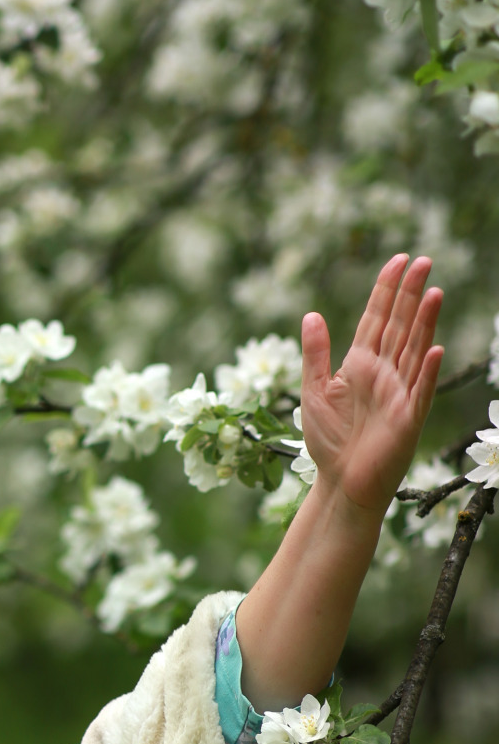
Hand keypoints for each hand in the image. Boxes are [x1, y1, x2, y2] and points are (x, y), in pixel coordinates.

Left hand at [299, 253, 443, 516]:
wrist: (340, 483)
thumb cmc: (328, 441)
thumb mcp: (313, 391)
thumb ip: (315, 354)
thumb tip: (311, 314)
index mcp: (361, 364)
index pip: (377, 318)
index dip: (387, 290)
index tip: (398, 260)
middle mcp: (384, 373)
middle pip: (400, 326)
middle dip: (410, 294)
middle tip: (423, 260)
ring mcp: (399, 394)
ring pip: (414, 350)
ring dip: (424, 323)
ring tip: (433, 292)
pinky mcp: (408, 419)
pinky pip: (419, 392)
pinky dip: (425, 372)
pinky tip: (433, 350)